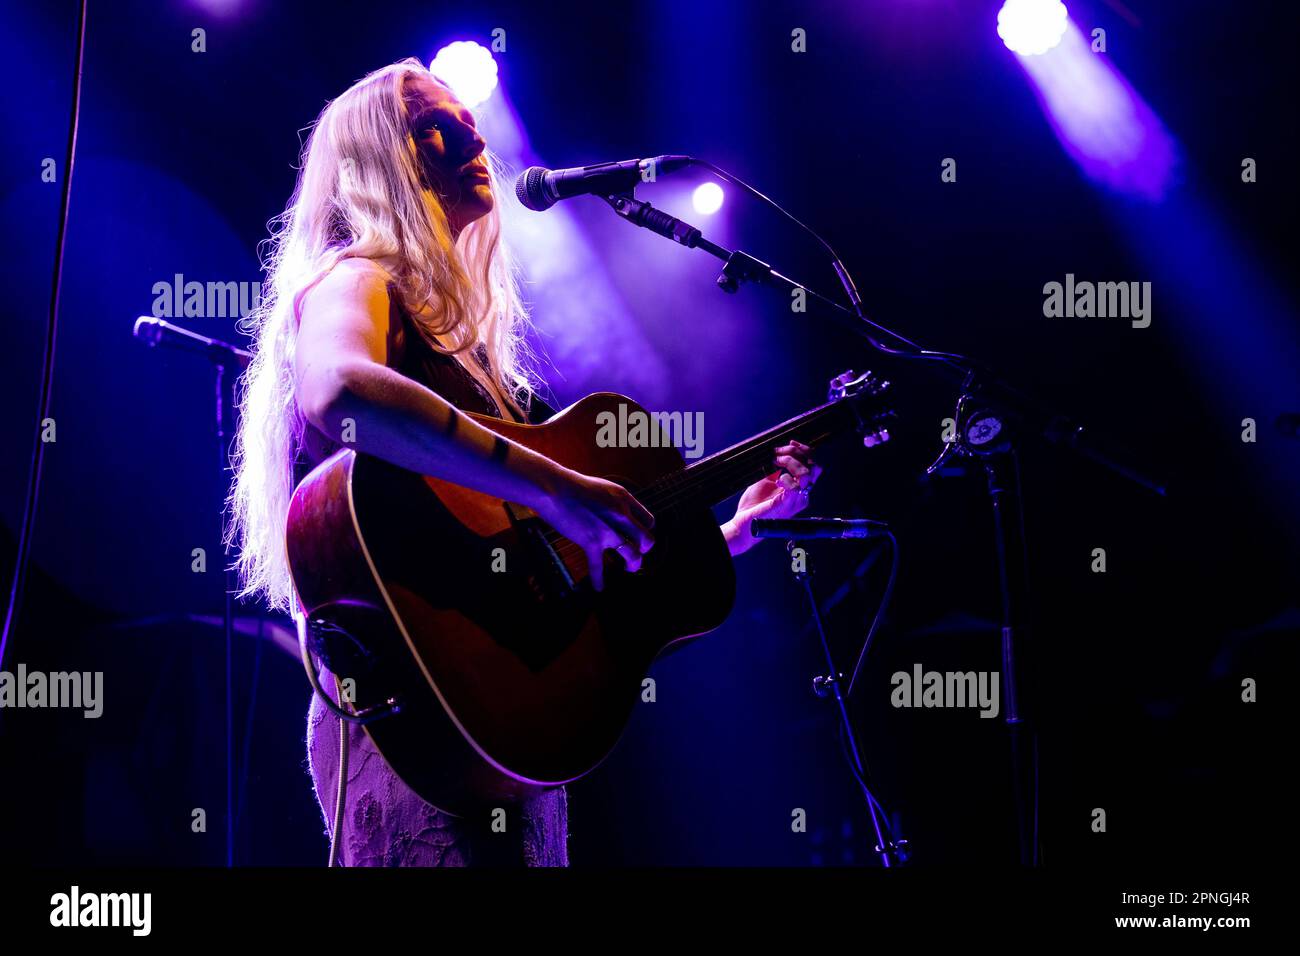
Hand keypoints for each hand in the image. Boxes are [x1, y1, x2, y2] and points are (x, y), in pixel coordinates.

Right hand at [533, 468, 654, 590]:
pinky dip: (599, 580)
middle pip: (647, 540)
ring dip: (633, 565)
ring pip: (633, 555)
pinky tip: (599, 587)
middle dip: (644, 550)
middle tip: (637, 553)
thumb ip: (614, 501)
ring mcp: (607, 530)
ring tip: (628, 568)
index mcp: (624, 499)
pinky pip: (598, 567)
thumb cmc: (572, 485)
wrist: (553, 488)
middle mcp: (621, 515)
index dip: (645, 531)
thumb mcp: (603, 487)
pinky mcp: (591, 541)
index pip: (648, 521)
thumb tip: (618, 513)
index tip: (639, 537)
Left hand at [723, 441, 822, 554]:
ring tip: (774, 462)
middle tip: (777, 453)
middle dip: (796, 453)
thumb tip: (780, 451)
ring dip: (789, 462)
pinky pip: (794, 487)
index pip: (814, 465)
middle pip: (813, 466)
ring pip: (806, 474)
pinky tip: (776, 479)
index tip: (790, 443)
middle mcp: (802, 494)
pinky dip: (785, 478)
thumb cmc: (755, 503)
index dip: (805, 451)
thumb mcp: (767, 479)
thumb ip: (777, 468)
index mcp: (800, 488)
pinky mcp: (786, 504)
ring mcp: (796, 500)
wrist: (745, 522)